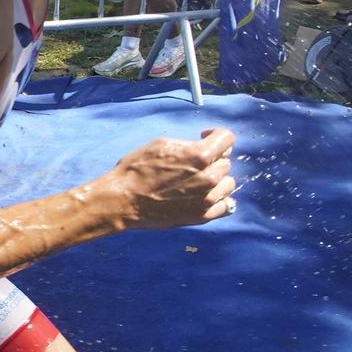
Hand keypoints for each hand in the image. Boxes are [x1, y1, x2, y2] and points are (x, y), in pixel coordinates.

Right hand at [106, 127, 236, 229]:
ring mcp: (207, 199)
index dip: (216, 135)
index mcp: (199, 156)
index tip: (205, 138)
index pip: (227, 138)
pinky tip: (204, 196)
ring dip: (217, 180)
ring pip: (228, 183)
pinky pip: (226, 205)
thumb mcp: (161, 145)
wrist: (123, 200)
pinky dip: (218, 199)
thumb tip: (204, 147)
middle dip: (213, 159)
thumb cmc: (137, 170)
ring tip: (198, 181)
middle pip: (225, 162)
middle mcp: (208, 178)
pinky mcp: (202, 216)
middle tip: (194, 164)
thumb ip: (188, 145)